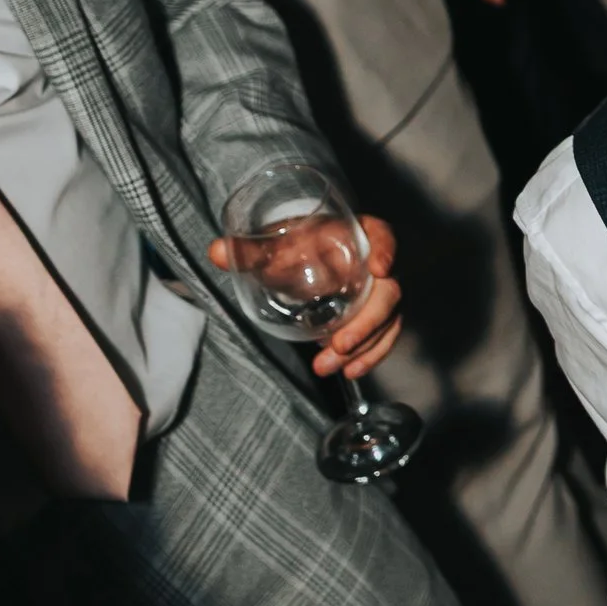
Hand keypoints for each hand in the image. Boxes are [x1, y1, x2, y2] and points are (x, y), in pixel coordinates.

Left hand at [208, 211, 401, 378]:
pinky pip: (385, 335)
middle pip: (389, 290)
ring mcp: (378, 291)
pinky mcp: (376, 314)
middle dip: (368, 322)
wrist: (303, 255)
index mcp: (355, 234)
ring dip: (365, 346)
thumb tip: (217, 251)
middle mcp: (374, 263)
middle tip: (339, 344)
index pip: (383, 235)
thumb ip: (250, 250)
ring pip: (388, 319)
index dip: (387, 249)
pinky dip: (371, 355)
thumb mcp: (275, 246)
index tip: (380, 268)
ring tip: (330, 365)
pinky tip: (351, 370)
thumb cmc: (295, 244)